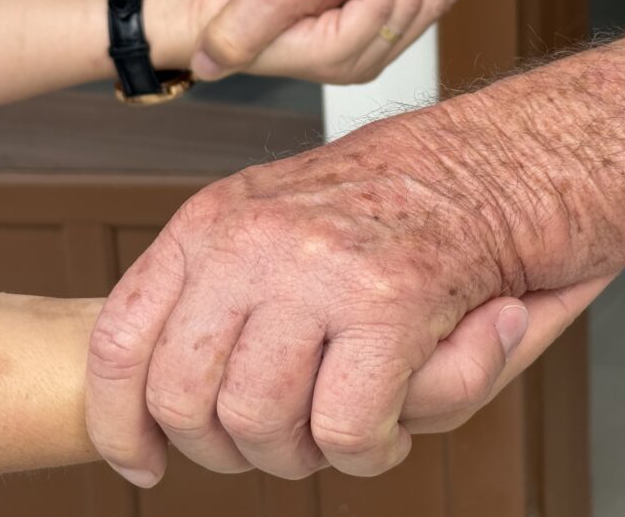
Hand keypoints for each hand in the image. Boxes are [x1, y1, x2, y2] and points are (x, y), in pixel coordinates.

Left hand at [84, 90, 595, 484]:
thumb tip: (163, 425)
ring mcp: (316, 267)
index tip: (148, 463)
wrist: (506, 162)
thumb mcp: (284, 236)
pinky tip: (397, 423)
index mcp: (213, 223)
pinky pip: (346, 433)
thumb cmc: (402, 216)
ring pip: (258, 425)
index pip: (119, 337)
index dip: (120, 422)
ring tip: (356, 425)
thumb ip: (226, 311)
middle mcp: (250, 241)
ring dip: (308, 455)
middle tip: (291, 442)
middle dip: (233, 452)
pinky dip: (374, 452)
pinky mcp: (389, 302)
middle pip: (183, 400)